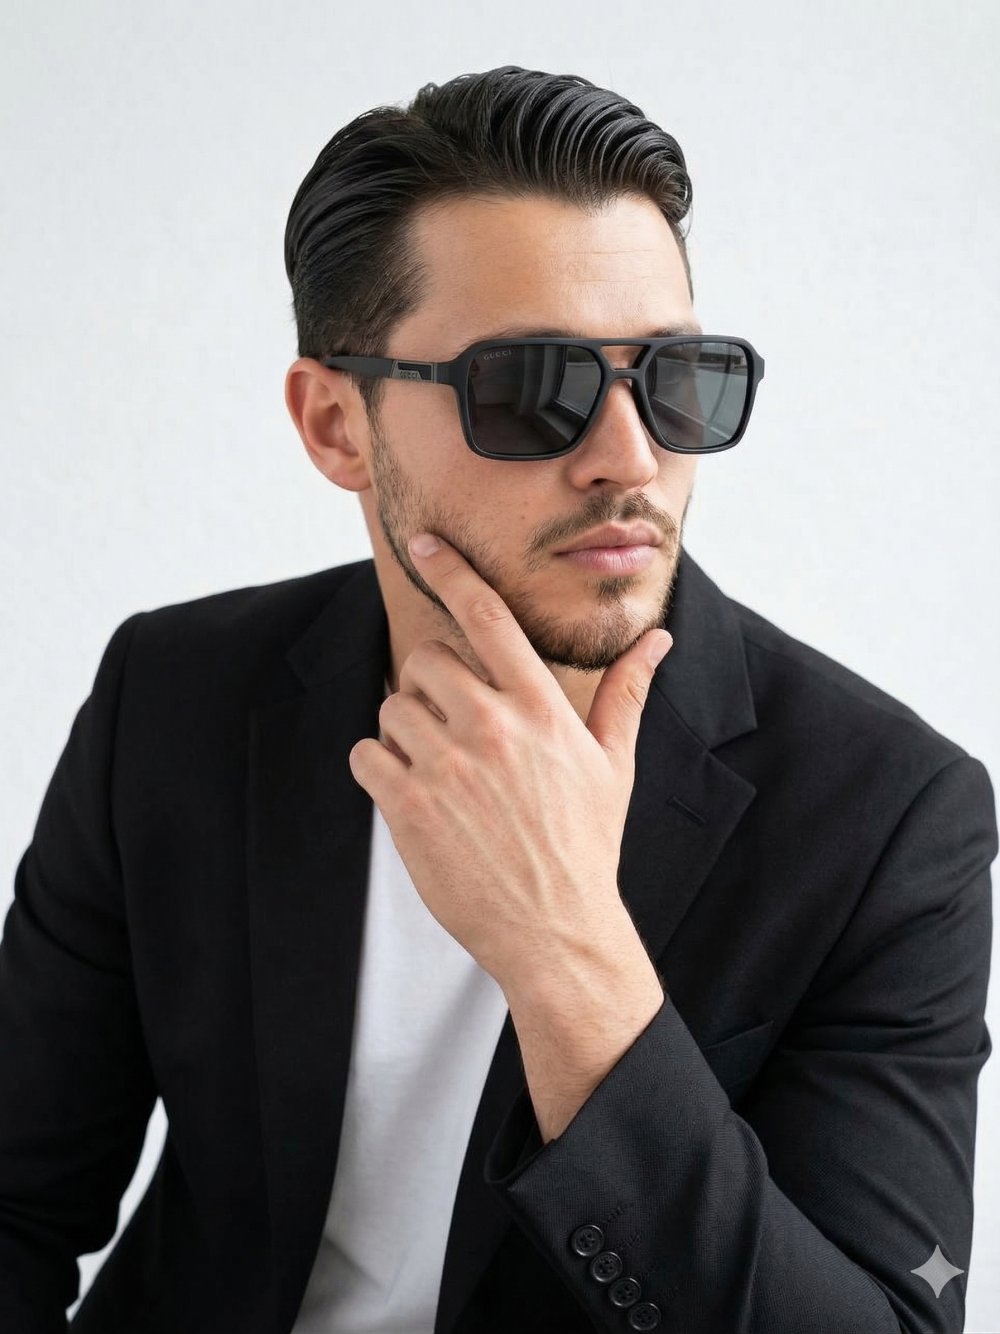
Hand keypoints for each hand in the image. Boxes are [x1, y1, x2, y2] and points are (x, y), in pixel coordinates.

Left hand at [347, 532, 672, 991]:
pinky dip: (378, 767)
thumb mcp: (614, 763)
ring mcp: (447, 766)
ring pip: (392, 706)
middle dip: (431, 686)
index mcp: (540, 708)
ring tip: (438, 767)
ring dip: (405, 730)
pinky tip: (412, 792)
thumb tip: (659, 638)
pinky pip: (366, 754)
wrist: (556, 929)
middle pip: (426, 660)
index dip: (451, 571)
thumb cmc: (586, 843)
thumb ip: (627, 692)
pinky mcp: (410, 807)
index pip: (488, 616)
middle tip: (452, 725)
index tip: (424, 543)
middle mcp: (492, 727)